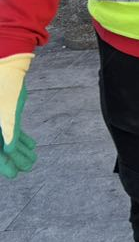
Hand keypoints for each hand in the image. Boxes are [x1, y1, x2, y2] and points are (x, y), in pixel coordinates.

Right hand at [0, 53, 36, 178]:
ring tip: (32, 159)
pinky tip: (32, 146)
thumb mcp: (8, 111)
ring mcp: (0, 120)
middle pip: (2, 148)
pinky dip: (21, 138)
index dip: (4, 164)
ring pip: (9, 140)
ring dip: (20, 150)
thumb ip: (9, 129)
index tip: (14, 174)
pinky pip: (13, 129)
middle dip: (15, 159)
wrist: (6, 67)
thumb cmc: (5, 87)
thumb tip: (8, 148)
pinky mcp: (7, 113)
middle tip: (28, 167)